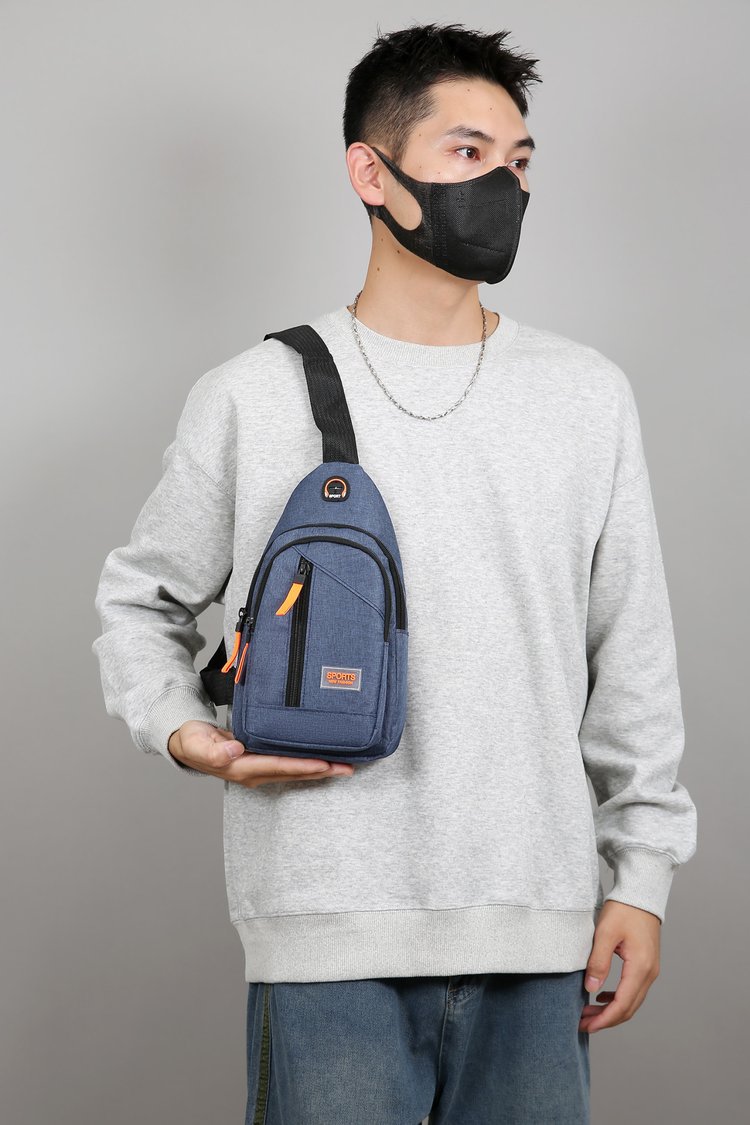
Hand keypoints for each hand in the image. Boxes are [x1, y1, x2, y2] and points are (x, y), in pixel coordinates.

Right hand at [167, 721, 353, 786]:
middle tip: (348, 767)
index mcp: (241, 768)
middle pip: (293, 773)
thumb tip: (236, 750)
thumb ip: (214, 749)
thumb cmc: (192, 741)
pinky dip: (309, 764)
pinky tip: (324, 760)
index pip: (278, 767)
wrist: (187, 744)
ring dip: (320, 770)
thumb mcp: (196, 742)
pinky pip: (291, 766)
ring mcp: (260, 771)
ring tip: (345, 766)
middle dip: (321, 772)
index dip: (302, 766)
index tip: (324, 763)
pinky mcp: (263, 764)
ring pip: (295, 772)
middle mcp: (255, 773)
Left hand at [579, 899, 660, 1033]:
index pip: (622, 1005)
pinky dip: (618, 999)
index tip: (585, 1025)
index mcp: (640, 968)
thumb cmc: (624, 909)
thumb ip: (599, 961)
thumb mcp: (606, 933)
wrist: (641, 894)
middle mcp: (649, 973)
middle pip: (628, 1009)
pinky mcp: (646, 966)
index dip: (603, 1020)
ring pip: (631, 1002)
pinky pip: (633, 991)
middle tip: (582, 1023)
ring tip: (588, 1013)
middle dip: (605, 1020)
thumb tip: (591, 989)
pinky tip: (601, 997)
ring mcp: (650, 970)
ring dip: (611, 1011)